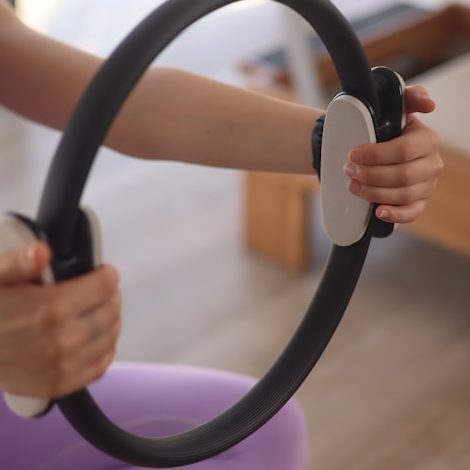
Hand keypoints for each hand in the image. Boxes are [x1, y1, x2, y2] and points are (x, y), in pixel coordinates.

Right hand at [0, 242, 120, 397]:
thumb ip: (19, 262)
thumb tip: (41, 251)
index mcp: (52, 308)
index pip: (105, 285)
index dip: (106, 274)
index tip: (101, 273)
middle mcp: (64, 338)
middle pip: (111, 310)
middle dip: (110, 296)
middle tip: (100, 291)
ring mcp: (65, 365)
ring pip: (110, 335)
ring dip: (110, 320)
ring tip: (97, 311)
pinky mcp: (61, 384)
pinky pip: (101, 365)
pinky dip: (104, 349)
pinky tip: (95, 338)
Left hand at [344, 86, 442, 223]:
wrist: (374, 149)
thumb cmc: (383, 129)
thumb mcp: (393, 109)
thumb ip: (409, 98)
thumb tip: (429, 103)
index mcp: (427, 140)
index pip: (404, 150)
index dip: (375, 155)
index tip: (353, 154)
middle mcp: (432, 164)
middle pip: (402, 175)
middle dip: (370, 175)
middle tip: (348, 170)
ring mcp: (427, 185)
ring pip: (403, 195)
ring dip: (373, 192)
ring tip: (353, 186)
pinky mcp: (419, 202)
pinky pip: (412, 213)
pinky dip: (395, 215)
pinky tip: (378, 212)